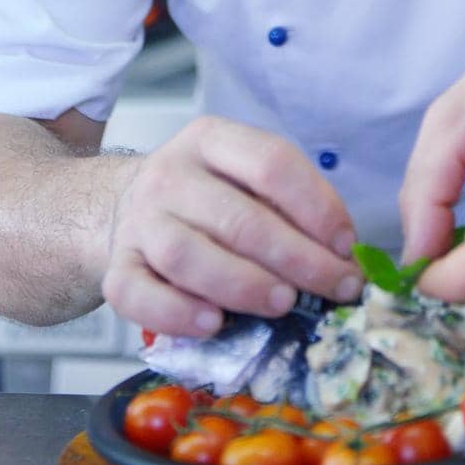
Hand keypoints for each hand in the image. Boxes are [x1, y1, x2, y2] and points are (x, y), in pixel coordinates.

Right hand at [101, 116, 362, 335]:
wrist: (124, 206)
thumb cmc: (206, 198)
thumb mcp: (244, 178)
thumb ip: (288, 206)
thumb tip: (343, 256)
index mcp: (211, 140)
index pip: (271, 162)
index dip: (317, 206)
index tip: (347, 246)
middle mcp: (170, 174)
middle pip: (238, 217)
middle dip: (296, 257)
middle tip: (334, 288)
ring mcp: (139, 222)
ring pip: (188, 255)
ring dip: (243, 284)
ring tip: (283, 304)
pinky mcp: (117, 268)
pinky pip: (139, 295)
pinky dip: (177, 313)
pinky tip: (213, 325)